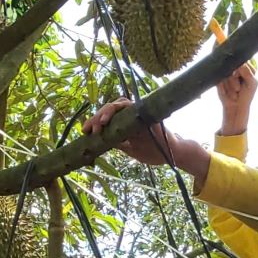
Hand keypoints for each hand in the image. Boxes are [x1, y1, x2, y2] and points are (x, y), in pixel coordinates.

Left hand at [82, 99, 210, 183]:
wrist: (173, 153)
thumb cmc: (153, 151)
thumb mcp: (130, 149)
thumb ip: (118, 142)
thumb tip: (100, 141)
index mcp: (127, 122)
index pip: (108, 117)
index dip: (94, 122)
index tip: (84, 132)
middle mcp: (132, 114)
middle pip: (110, 108)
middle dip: (95, 118)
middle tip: (86, 130)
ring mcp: (139, 111)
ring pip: (117, 103)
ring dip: (104, 112)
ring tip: (97, 124)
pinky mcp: (145, 112)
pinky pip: (129, 105)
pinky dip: (117, 109)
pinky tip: (107, 120)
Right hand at [217, 62, 256, 135]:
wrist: (235, 107)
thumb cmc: (246, 95)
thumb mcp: (252, 84)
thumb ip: (248, 72)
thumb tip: (239, 64)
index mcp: (246, 67)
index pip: (243, 61)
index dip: (243, 69)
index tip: (245, 79)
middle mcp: (236, 68)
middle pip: (233, 66)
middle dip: (236, 79)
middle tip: (239, 88)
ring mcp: (226, 73)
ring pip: (226, 74)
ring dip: (231, 86)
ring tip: (235, 91)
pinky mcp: (219, 79)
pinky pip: (220, 80)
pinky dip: (224, 88)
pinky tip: (227, 92)